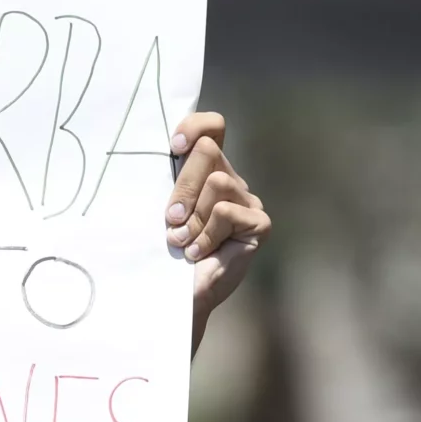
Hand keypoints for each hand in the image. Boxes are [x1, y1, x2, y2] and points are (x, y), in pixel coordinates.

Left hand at [163, 112, 268, 323]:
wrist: (174, 295)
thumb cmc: (163, 250)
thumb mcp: (161, 207)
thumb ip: (167, 178)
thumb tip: (170, 148)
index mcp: (207, 171)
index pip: (212, 127)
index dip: (194, 127)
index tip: (173, 148)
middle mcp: (231, 180)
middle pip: (208, 151)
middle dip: (183, 186)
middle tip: (172, 219)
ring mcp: (248, 202)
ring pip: (217, 182)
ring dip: (193, 217)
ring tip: (184, 241)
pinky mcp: (259, 223)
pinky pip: (226, 211)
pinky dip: (206, 235)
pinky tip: (200, 253)